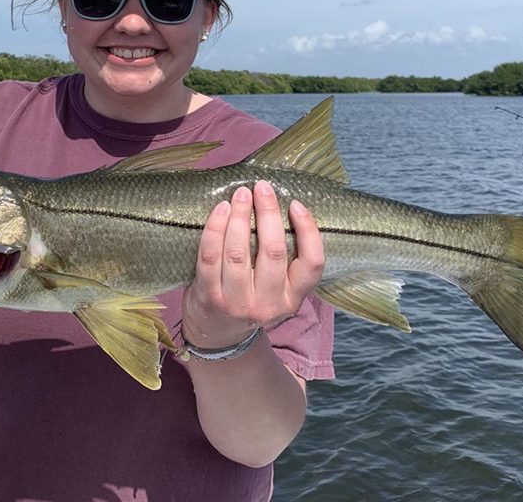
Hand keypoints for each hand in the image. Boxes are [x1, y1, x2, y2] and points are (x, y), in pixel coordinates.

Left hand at [181, 180, 324, 348]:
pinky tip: (221, 210)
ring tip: (240, 194)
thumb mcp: (277, 290)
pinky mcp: (210, 296)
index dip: (308, 230)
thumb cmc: (251, 298)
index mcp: (292, 299)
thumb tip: (279, 206)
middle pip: (273, 251)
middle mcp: (268, 304)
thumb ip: (283, 260)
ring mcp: (237, 302)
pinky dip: (215, 228)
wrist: (216, 333)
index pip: (312, 264)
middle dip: (268, 213)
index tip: (295, 204)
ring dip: (240, 216)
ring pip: (239, 252)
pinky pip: (211, 256)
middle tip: (262, 188)